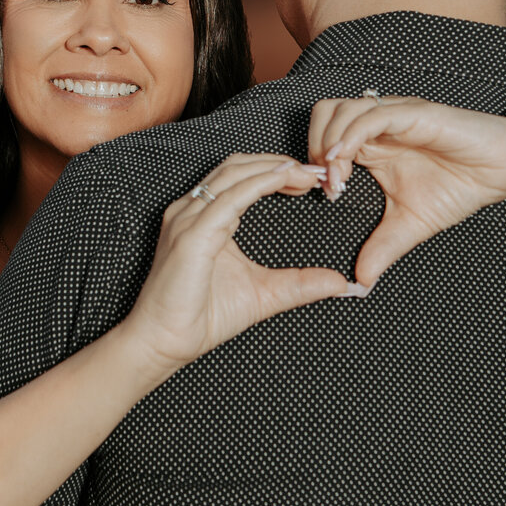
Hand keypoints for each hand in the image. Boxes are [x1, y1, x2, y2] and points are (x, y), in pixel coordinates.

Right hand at [125, 154, 350, 373]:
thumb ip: (300, 284)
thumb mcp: (264, 294)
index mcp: (205, 218)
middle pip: (240, 166)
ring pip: (235, 173)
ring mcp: (189, 218)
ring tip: (309, 175)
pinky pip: (229, 198)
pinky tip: (284, 181)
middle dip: (281, 163)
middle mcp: (193, 211)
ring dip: (275, 168)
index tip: (315, 180)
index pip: (243, 178)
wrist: (164, 342)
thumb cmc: (201, 317)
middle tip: (319, 172)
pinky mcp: (192, 234)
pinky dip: (260, 183)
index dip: (279, 172)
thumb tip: (341, 284)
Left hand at [308, 95, 505, 287]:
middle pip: (324, 115)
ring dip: (329, 144)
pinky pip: (373, 115)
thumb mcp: (412, 225)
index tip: (322, 196)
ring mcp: (395, 116)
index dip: (313, 164)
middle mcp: (378, 126)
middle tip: (325, 185)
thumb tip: (360, 282)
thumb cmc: (460, 185)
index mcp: (372, 146)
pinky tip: (345, 160)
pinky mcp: (416, 113)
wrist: (503, 169)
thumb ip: (383, 248)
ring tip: (336, 179)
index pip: (322, 136)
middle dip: (313, 148)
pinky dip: (351, 135)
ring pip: (341, 111)